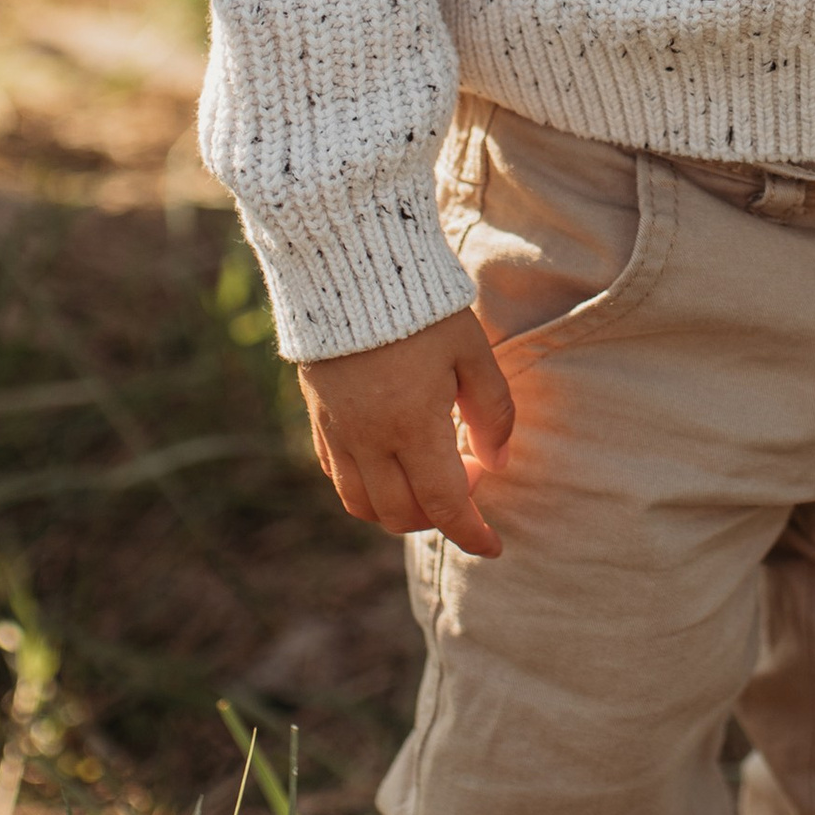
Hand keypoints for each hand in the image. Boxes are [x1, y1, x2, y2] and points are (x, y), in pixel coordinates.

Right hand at [296, 309, 516, 555]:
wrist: (348, 268)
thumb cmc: (422, 307)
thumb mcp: (472, 351)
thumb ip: (492, 411)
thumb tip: (496, 463)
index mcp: (413, 425)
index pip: (445, 504)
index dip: (472, 535)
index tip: (494, 546)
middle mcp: (369, 439)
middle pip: (401, 515)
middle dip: (439, 518)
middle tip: (467, 480)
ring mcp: (337, 432)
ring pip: (362, 505)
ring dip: (399, 509)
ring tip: (429, 479)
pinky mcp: (318, 419)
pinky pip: (337, 477)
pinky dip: (366, 487)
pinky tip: (392, 462)